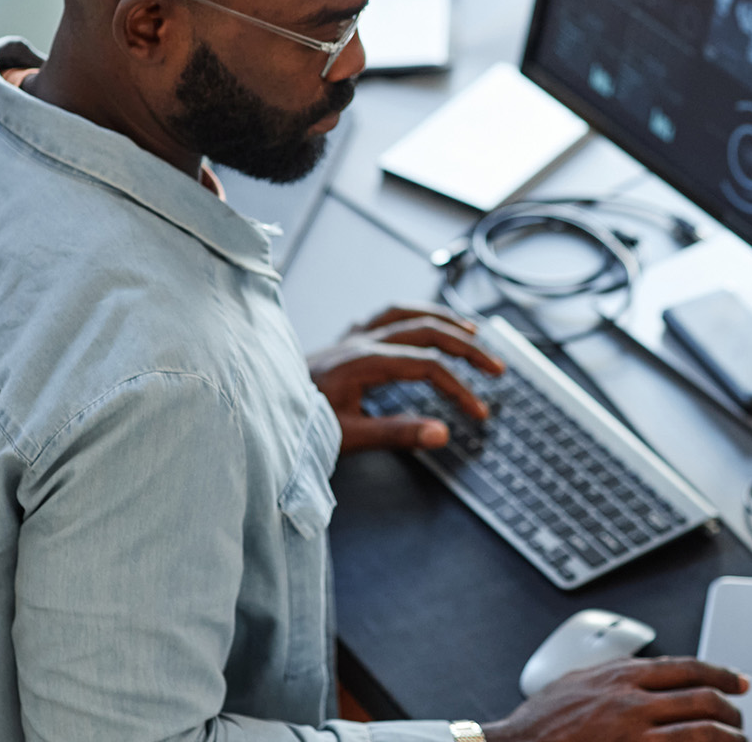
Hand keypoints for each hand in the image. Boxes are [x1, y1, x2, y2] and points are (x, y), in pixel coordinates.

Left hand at [307, 303, 503, 453]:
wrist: (255, 408)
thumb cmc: (296, 425)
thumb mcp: (347, 437)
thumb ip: (397, 434)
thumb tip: (442, 434)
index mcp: (362, 362)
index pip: (427, 366)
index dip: (459, 388)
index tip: (478, 412)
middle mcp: (358, 341)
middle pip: (426, 330)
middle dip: (467, 347)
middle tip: (496, 367)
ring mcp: (349, 337)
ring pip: (406, 313)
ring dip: (443, 320)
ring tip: (472, 331)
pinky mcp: (343, 341)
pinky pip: (385, 316)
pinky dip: (412, 316)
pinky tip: (422, 323)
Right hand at [484, 657, 747, 741]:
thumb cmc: (541, 722)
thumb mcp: (579, 682)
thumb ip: (616, 675)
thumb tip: (650, 672)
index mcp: (621, 676)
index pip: (688, 668)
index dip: (721, 674)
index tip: (739, 682)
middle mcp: (632, 702)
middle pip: (702, 699)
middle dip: (731, 711)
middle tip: (739, 720)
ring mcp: (634, 736)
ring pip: (702, 732)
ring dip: (728, 738)